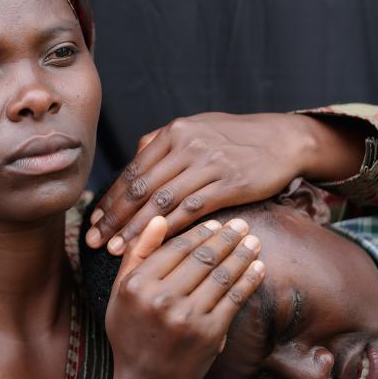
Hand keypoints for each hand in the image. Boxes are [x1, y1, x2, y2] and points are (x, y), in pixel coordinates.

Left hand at [85, 112, 365, 254]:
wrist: (283, 139)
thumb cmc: (237, 138)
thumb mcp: (197, 129)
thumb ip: (165, 142)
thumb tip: (135, 156)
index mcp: (174, 133)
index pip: (133, 171)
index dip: (111, 199)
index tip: (94, 221)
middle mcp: (186, 146)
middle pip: (141, 187)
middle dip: (115, 217)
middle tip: (96, 241)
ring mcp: (208, 164)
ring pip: (161, 202)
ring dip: (136, 229)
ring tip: (118, 249)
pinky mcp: (228, 184)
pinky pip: (191, 210)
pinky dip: (169, 229)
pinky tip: (155, 245)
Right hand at [103, 216, 264, 378]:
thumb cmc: (132, 337)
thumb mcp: (120, 295)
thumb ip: (138, 255)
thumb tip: (159, 219)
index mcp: (136, 286)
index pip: (175, 248)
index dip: (200, 232)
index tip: (217, 223)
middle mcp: (160, 299)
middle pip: (201, 257)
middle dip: (226, 238)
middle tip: (241, 224)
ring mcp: (187, 317)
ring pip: (221, 275)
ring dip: (242, 254)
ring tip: (253, 241)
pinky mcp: (210, 334)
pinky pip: (234, 298)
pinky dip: (249, 279)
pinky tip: (258, 267)